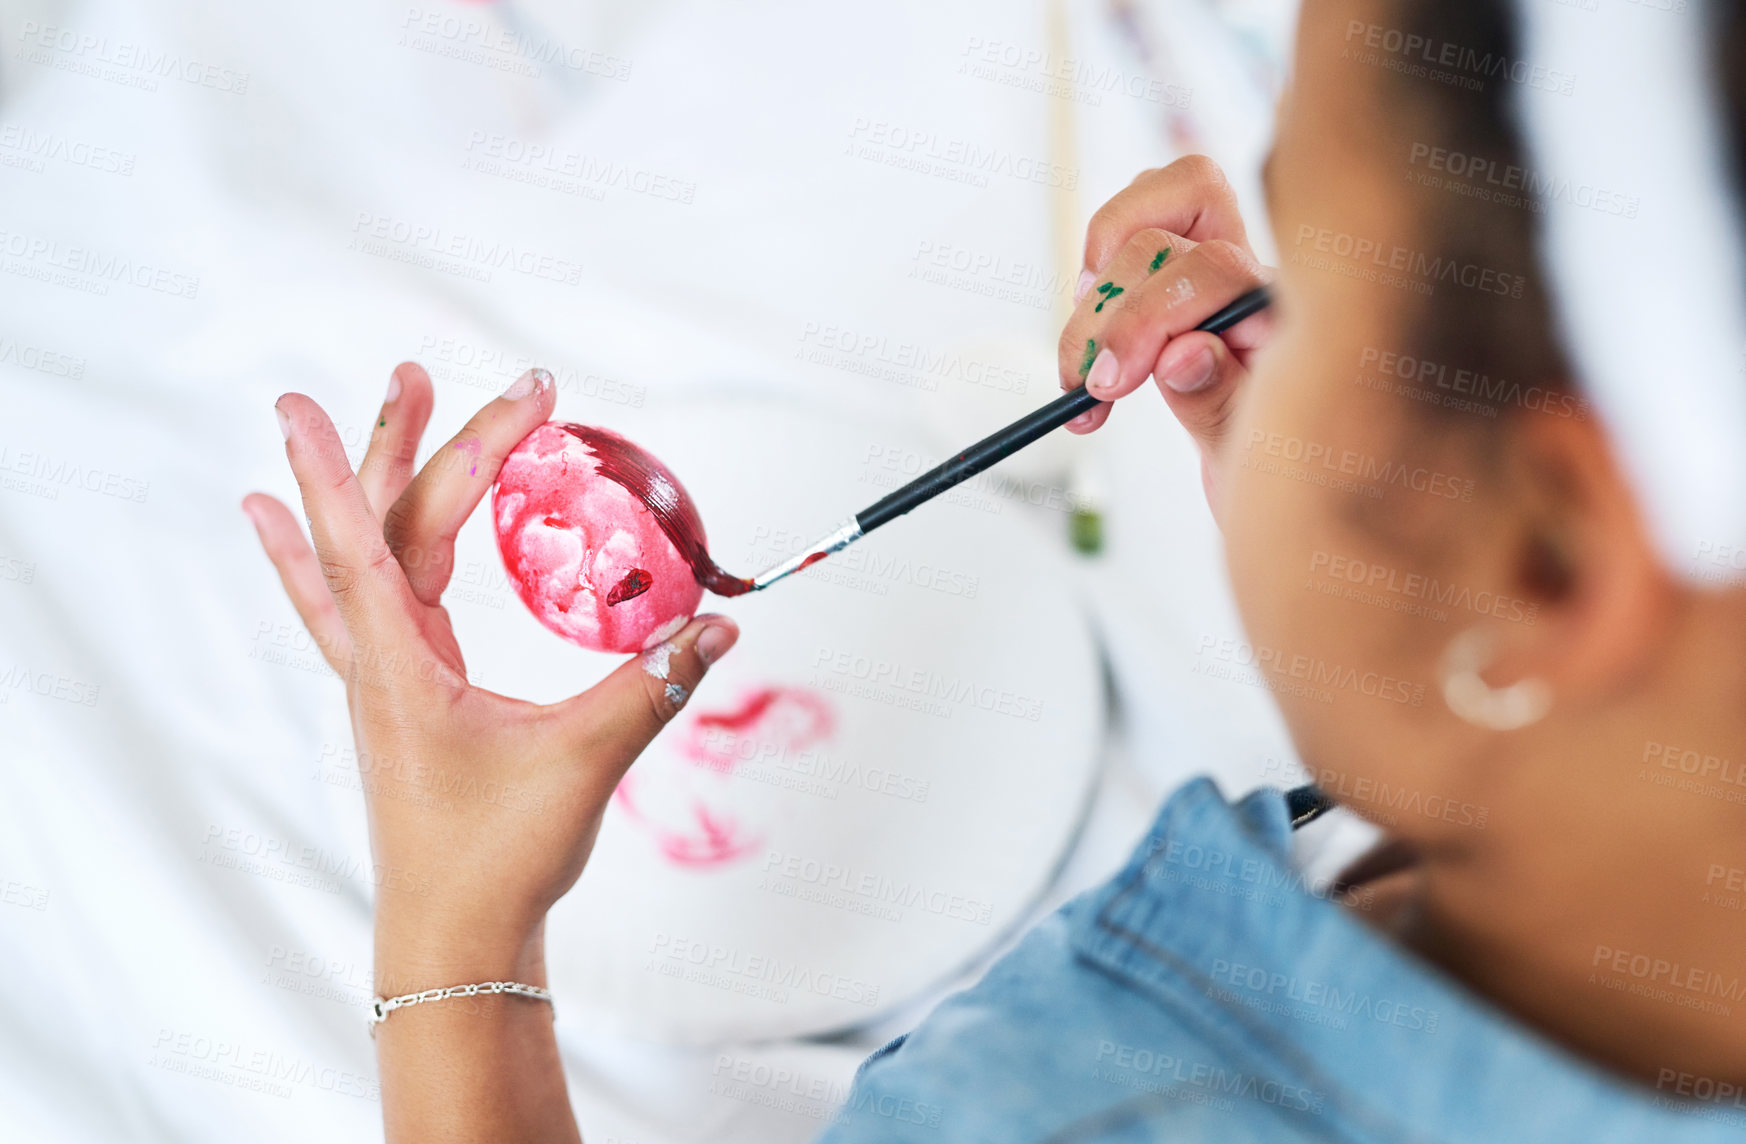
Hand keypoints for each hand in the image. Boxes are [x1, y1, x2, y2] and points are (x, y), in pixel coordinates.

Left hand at [243, 364, 739, 984]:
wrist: (453, 939)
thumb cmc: (498, 857)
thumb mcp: (585, 762)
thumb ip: (653, 687)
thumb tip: (720, 626)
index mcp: (404, 665)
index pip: (392, 533)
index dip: (425, 451)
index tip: (456, 385)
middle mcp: (379, 660)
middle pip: (376, 526)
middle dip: (397, 442)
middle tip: (413, 370)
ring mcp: (383, 678)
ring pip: (357, 557)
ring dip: (359, 482)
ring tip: (348, 415)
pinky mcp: (401, 698)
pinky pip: (348, 604)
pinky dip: (317, 555)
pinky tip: (284, 530)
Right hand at [1056, 156, 1273, 518]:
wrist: (1282, 492)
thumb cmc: (1281, 477)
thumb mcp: (1256, 460)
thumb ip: (1221, 401)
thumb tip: (1184, 352)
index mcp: (1283, 317)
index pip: (1212, 268)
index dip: (1148, 319)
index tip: (1106, 388)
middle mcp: (1251, 279)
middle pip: (1166, 228)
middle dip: (1110, 306)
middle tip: (1087, 385)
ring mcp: (1211, 273)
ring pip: (1149, 206)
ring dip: (1097, 280)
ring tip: (1084, 363)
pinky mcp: (1171, 281)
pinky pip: (1129, 237)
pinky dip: (1090, 285)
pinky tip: (1088, 353)